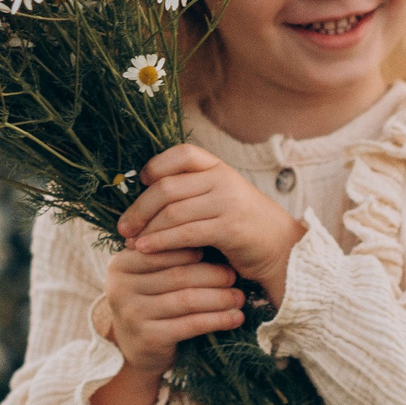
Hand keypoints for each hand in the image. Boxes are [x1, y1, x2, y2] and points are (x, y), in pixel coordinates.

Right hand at [89, 244, 245, 404]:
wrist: (138, 349)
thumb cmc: (152, 302)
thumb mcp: (152, 275)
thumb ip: (168, 253)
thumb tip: (212, 229)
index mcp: (120, 263)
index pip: (164, 249)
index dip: (196, 247)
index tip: (221, 249)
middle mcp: (120, 288)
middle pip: (178, 275)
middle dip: (212, 274)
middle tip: (234, 275)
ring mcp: (132, 314)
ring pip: (187, 300)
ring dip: (220, 298)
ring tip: (239, 297)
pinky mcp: (148, 338)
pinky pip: (191, 324)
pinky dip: (217, 320)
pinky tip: (235, 318)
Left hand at [115, 144, 307, 304]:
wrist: (282, 250)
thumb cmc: (243, 227)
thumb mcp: (220, 199)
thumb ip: (191, 193)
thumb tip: (143, 197)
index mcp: (219, 167)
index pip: (181, 153)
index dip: (156, 166)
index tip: (141, 183)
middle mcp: (223, 179)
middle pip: (168, 187)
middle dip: (139, 208)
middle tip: (122, 226)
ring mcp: (228, 202)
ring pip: (173, 211)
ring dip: (146, 229)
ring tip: (130, 242)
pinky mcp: (230, 228)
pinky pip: (186, 233)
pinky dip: (161, 242)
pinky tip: (146, 250)